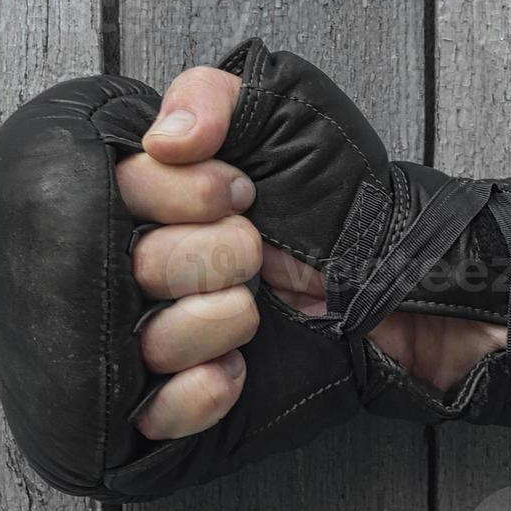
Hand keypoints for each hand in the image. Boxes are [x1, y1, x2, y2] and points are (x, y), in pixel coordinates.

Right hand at [119, 65, 502, 439]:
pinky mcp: (181, 399)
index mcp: (148, 200)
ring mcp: (157, 335)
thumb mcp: (288, 114)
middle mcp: (139, 266)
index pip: (108, 194)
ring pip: (138, 343)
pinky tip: (234, 370)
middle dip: (202, 260)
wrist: (402, 285)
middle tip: (254, 254)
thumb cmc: (343, 201)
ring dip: (206, 324)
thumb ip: (214, 95)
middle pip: (121, 270)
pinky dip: (192, 395)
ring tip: (253, 312)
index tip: (238, 196)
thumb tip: (166, 137)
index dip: (172, 197)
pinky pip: (150, 415)